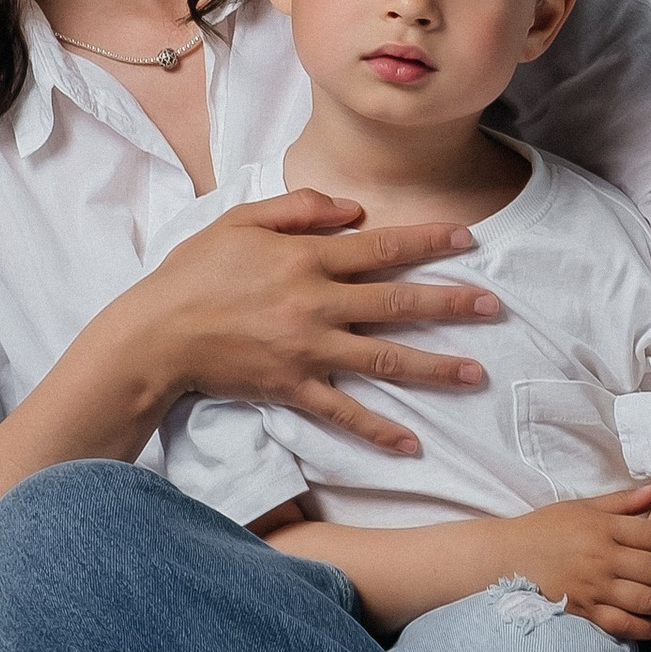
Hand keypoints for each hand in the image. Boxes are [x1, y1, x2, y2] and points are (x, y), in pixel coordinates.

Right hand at [130, 190, 499, 452]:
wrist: (155, 334)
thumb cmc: (194, 272)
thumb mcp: (241, 220)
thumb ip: (298, 207)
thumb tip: (353, 210)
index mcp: (304, 258)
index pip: (380, 247)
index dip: (427, 242)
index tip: (468, 240)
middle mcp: (315, 303)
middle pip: (397, 302)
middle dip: (451, 303)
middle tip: (494, 306)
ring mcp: (307, 350)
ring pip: (385, 359)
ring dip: (436, 367)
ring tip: (477, 373)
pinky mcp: (293, 388)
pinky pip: (344, 412)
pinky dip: (379, 430)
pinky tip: (412, 443)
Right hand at [505, 482, 650, 641]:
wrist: (504, 558)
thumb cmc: (544, 529)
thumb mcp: (581, 508)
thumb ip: (621, 502)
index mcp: (603, 528)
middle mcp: (602, 559)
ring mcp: (594, 588)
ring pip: (647, 599)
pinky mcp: (584, 612)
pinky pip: (623, 624)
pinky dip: (646, 627)